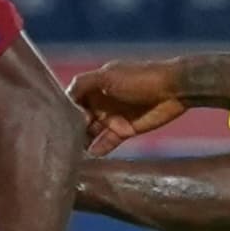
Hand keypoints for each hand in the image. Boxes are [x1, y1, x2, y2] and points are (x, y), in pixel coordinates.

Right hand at [69, 59, 191, 155]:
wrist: (174, 89)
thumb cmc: (140, 78)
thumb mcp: (108, 76)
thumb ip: (84, 84)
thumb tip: (63, 96)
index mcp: (96, 85)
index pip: (73, 98)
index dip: (64, 108)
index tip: (55, 120)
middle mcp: (102, 101)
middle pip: (80, 117)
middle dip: (70, 127)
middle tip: (60, 138)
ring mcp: (113, 117)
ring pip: (91, 131)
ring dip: (82, 139)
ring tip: (70, 150)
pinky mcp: (125, 130)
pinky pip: (107, 142)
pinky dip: (98, 148)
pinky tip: (89, 154)